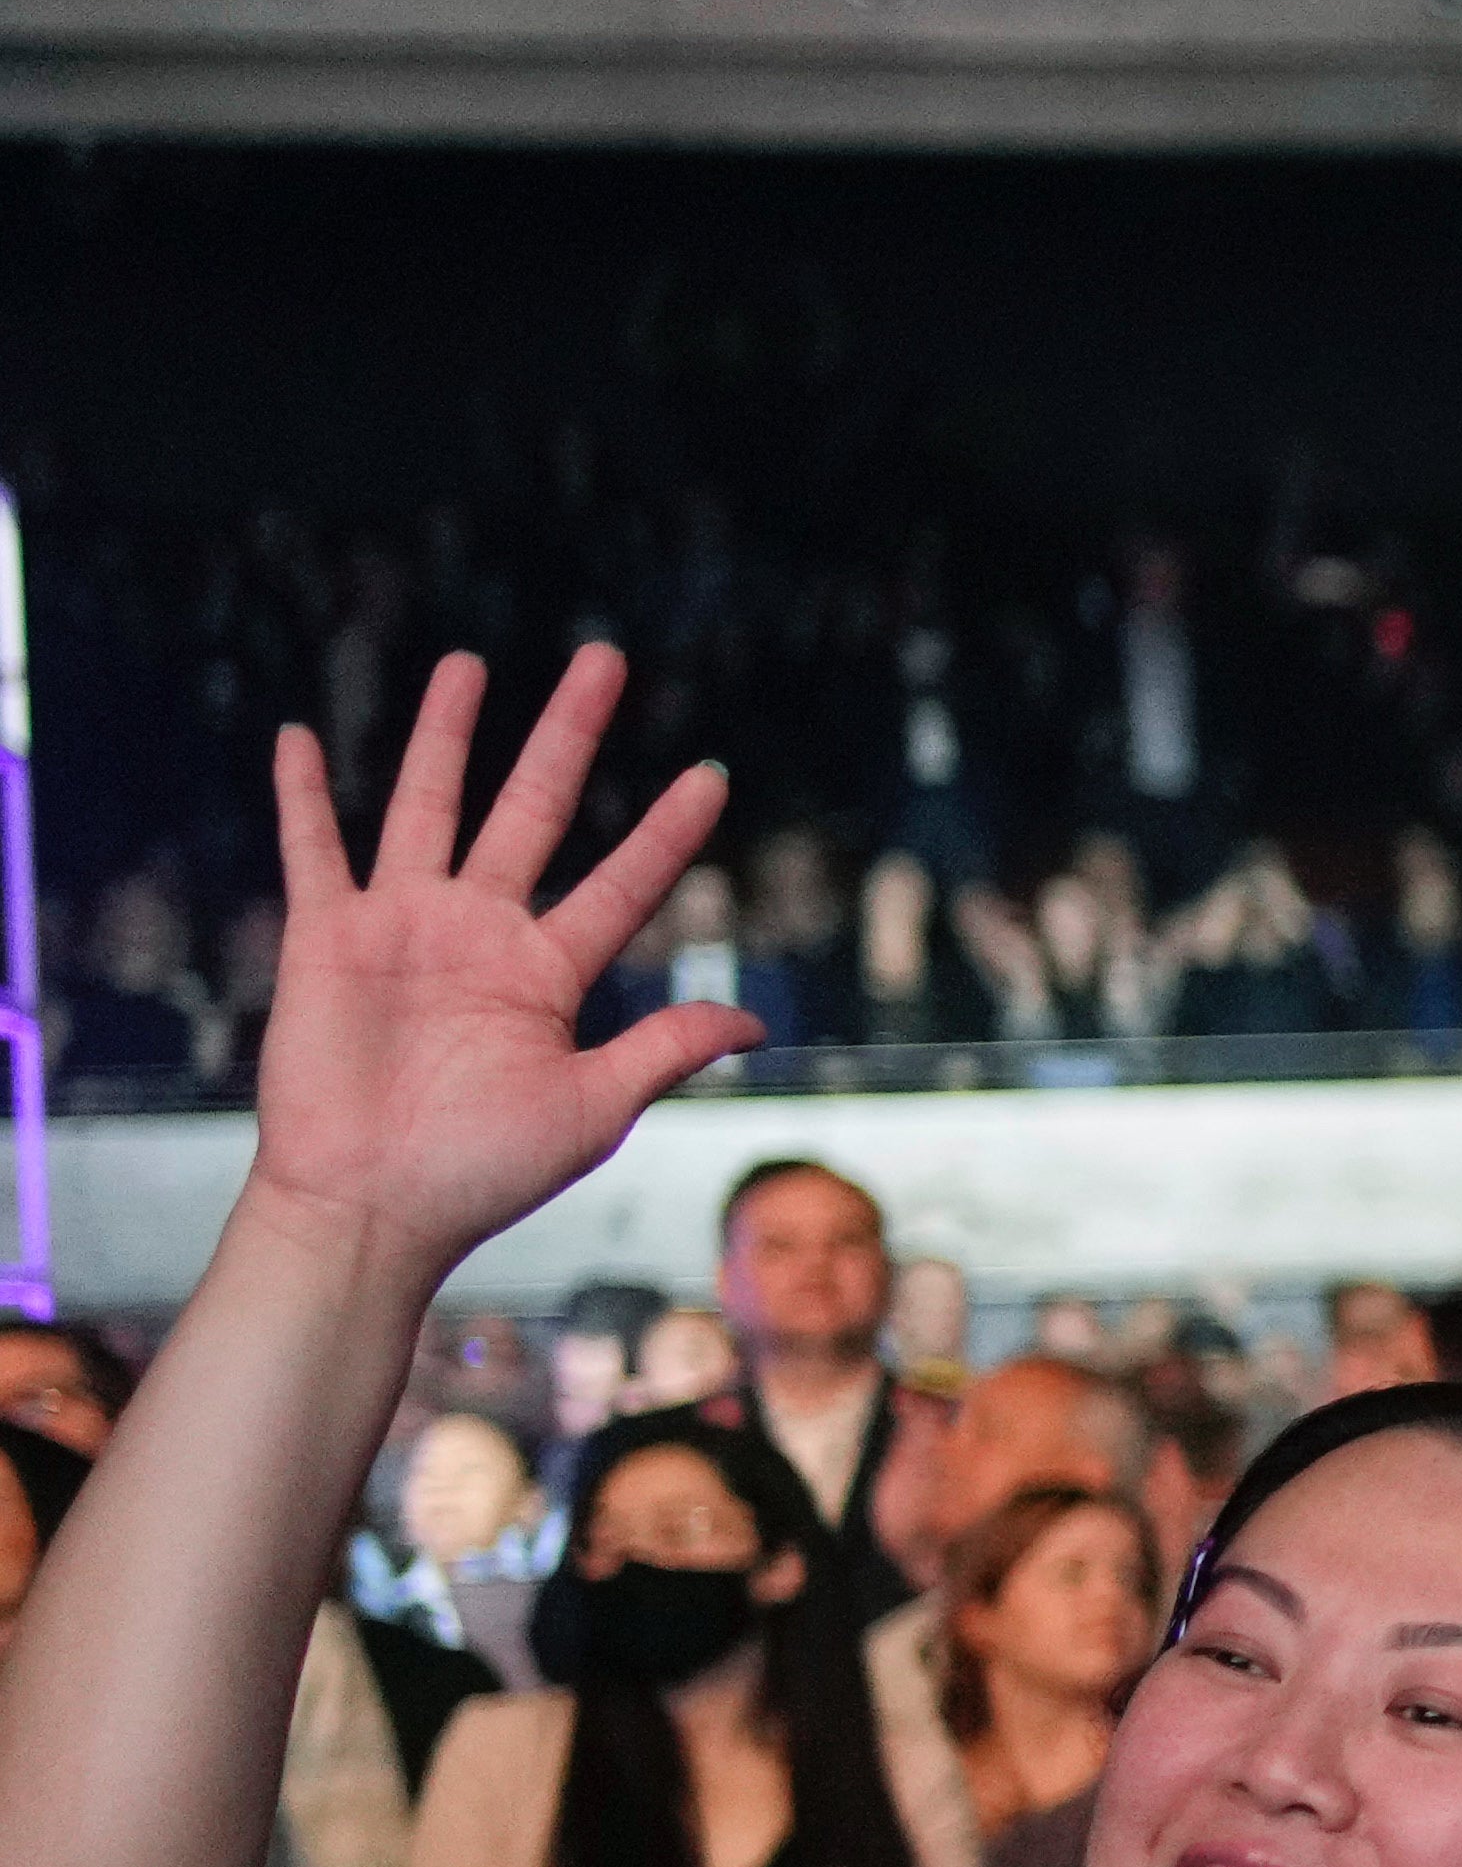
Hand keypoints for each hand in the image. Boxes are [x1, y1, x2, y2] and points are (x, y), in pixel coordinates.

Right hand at [246, 653, 758, 1267]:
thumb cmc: (481, 1172)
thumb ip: (663, 1050)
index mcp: (549, 973)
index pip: (624, 882)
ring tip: (471, 665)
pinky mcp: (327, 937)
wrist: (373, 1206)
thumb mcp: (593, 1108)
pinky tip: (300, 736)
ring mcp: (403, 926)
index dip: (668, 831)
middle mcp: (481, 932)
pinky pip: (313, 850)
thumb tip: (756, 1024)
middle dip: (568, 735)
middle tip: (605, 660)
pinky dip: (302, 795)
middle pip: (536, 809)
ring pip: (429, 804)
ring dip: (448, 735)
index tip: (712, 775)